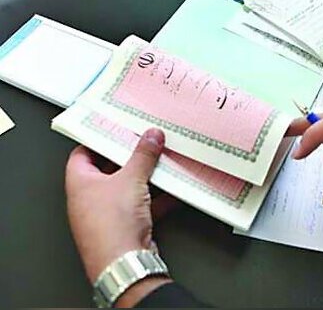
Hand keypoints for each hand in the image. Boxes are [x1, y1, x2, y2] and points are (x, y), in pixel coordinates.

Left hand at [65, 128, 172, 306]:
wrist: (125, 264)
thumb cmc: (111, 226)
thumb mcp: (131, 179)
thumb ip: (143, 155)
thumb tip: (150, 137)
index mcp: (80, 183)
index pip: (83, 153)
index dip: (98, 140)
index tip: (115, 130)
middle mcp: (90, 199)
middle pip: (108, 170)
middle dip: (128, 158)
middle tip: (142, 144)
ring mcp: (107, 214)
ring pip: (127, 188)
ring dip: (144, 178)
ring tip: (159, 164)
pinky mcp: (124, 226)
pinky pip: (140, 205)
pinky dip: (154, 198)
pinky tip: (170, 191)